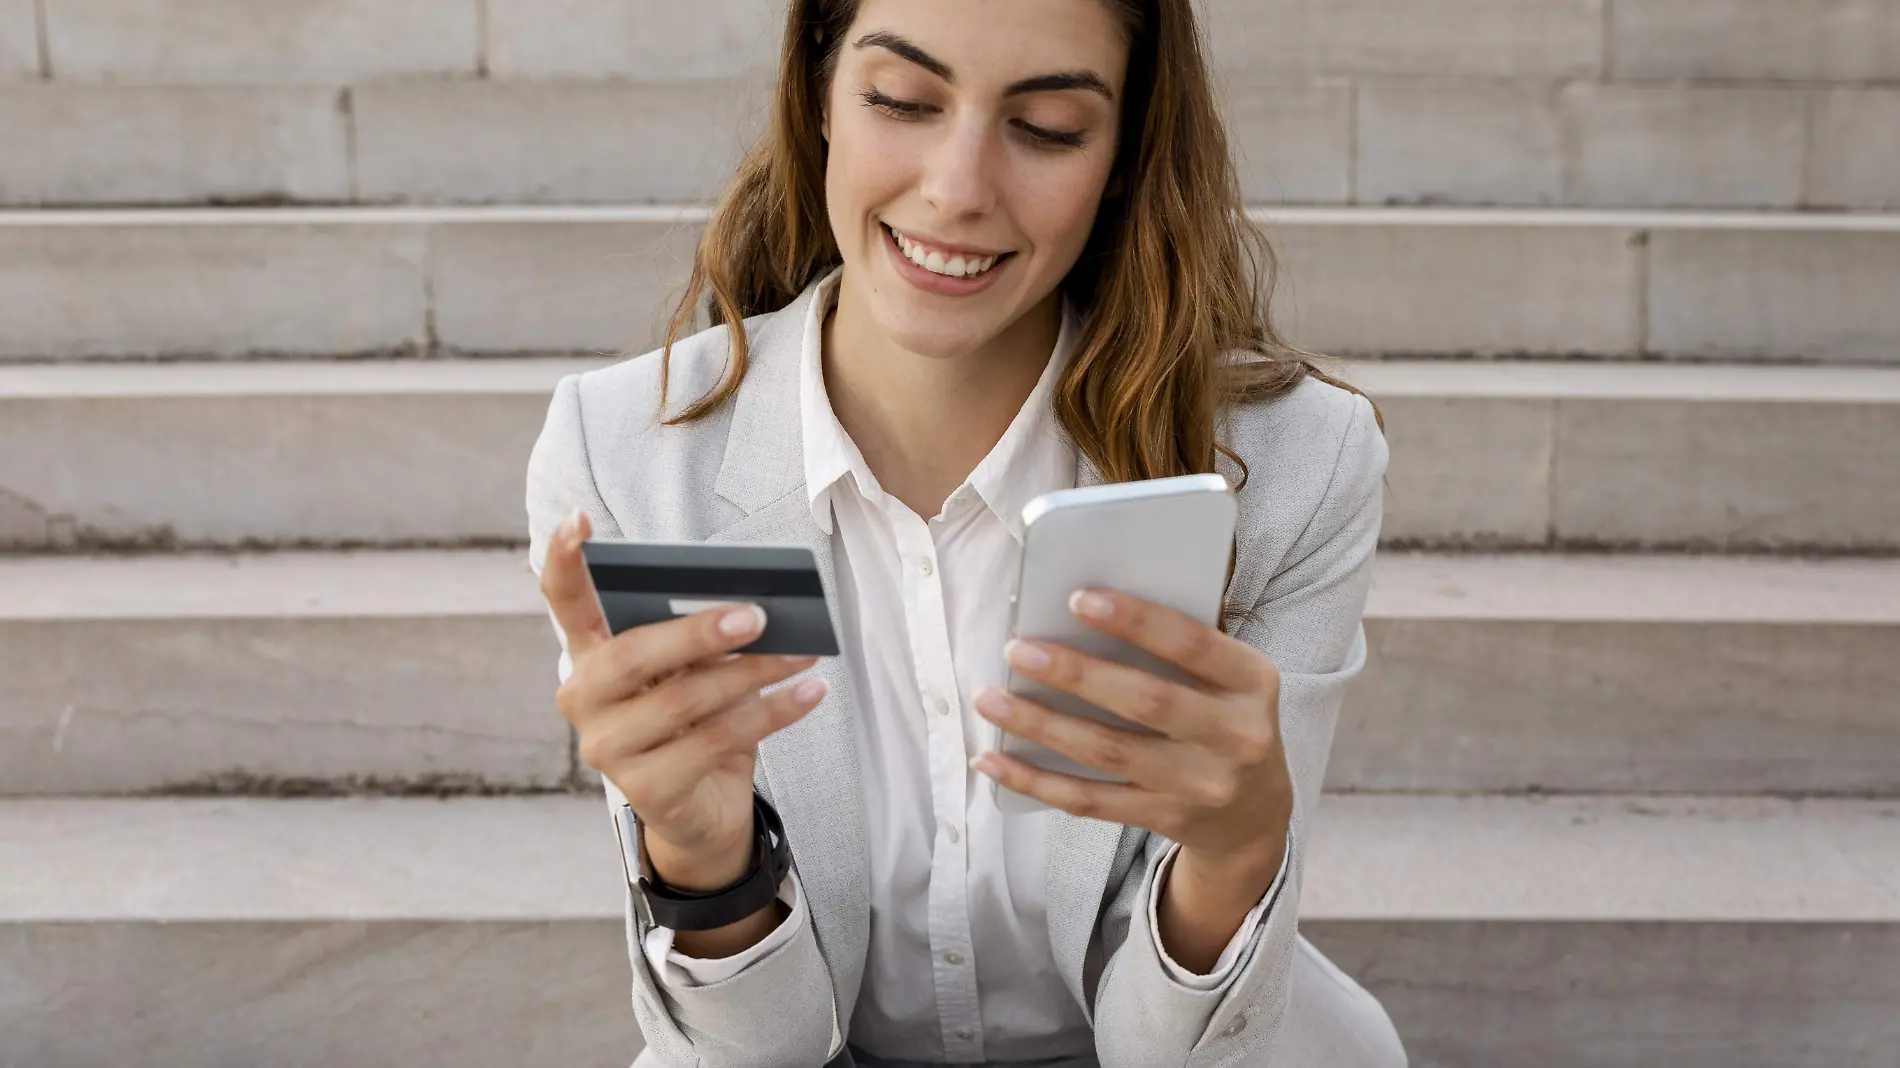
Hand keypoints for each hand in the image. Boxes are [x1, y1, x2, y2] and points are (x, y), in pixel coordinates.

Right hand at [540, 508, 829, 887]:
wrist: (702, 808)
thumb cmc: (696, 721)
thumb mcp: (693, 669)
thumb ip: (700, 637)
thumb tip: (748, 608)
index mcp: (590, 654)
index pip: (564, 601)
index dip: (565, 561)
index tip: (579, 520)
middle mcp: (585, 699)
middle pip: (632, 654)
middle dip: (698, 631)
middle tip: (759, 615)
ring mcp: (608, 748)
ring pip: (683, 700)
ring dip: (753, 672)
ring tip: (803, 652)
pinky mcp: (646, 789)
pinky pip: (715, 742)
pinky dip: (770, 713)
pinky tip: (808, 692)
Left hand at [971, 588, 1290, 869]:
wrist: (1257, 814)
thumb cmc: (1225, 719)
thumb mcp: (1230, 679)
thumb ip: (1179, 649)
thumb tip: (1083, 611)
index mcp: (1252, 682)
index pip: (1193, 644)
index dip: (1136, 621)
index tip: (1078, 598)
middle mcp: (1234, 736)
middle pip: (1145, 702)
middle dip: (1077, 675)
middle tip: (1019, 651)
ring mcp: (1199, 785)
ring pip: (1107, 753)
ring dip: (1042, 725)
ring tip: (991, 699)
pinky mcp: (1165, 819)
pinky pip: (1090, 801)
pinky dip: (1036, 781)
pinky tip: (994, 760)